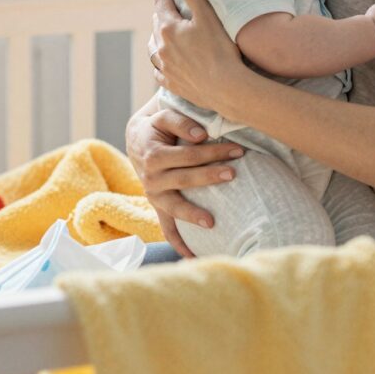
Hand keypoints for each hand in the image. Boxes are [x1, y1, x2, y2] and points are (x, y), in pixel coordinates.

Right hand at [124, 106, 243, 258]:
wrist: (137, 141)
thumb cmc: (157, 127)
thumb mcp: (163, 117)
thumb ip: (180, 122)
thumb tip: (201, 134)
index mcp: (154, 156)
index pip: (189, 155)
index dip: (212, 152)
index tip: (237, 150)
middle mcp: (151, 179)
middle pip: (185, 179)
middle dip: (210, 176)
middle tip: (233, 174)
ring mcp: (154, 196)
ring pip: (174, 207)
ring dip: (193, 215)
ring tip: (212, 223)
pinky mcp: (159, 207)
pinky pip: (167, 229)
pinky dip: (178, 244)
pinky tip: (193, 257)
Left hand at [152, 0, 245, 110]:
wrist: (226, 89)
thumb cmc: (220, 50)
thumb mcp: (207, 16)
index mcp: (168, 28)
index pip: (161, 1)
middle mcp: (160, 47)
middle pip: (157, 23)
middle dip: (163, 10)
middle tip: (171, 3)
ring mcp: (164, 67)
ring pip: (153, 48)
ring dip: (158, 37)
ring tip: (165, 32)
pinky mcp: (171, 83)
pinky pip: (158, 70)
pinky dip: (161, 62)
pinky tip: (166, 62)